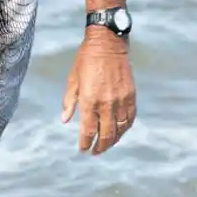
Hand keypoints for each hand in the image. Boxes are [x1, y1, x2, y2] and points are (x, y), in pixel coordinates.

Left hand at [61, 28, 135, 155]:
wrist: (108, 44)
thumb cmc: (85, 60)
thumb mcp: (73, 79)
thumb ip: (70, 102)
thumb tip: (65, 120)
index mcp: (89, 100)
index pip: (88, 130)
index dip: (85, 143)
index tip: (82, 149)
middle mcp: (106, 103)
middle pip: (105, 134)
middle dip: (99, 147)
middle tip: (94, 152)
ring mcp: (121, 100)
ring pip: (119, 130)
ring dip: (112, 141)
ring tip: (106, 145)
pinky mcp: (131, 96)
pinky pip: (130, 119)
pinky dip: (125, 129)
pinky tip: (119, 133)